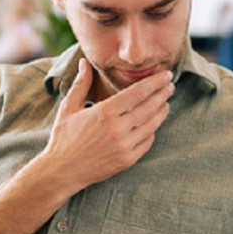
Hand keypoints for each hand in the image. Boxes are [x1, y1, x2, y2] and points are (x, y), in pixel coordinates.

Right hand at [38, 58, 173, 190]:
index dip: (154, 82)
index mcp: (104, 113)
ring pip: (152, 125)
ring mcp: (124, 146)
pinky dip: (153, 131)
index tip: (165, 75)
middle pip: (149, 107)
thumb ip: (81, 84)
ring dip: (161, 112)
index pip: (137, 93)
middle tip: (170, 85)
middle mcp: (117, 129)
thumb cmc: (63, 138)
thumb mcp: (68, 108)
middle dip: (163, 94)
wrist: (62, 171)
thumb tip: (84, 62)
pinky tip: (154, 124)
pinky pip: (147, 142)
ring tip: (166, 102)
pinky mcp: (127, 160)